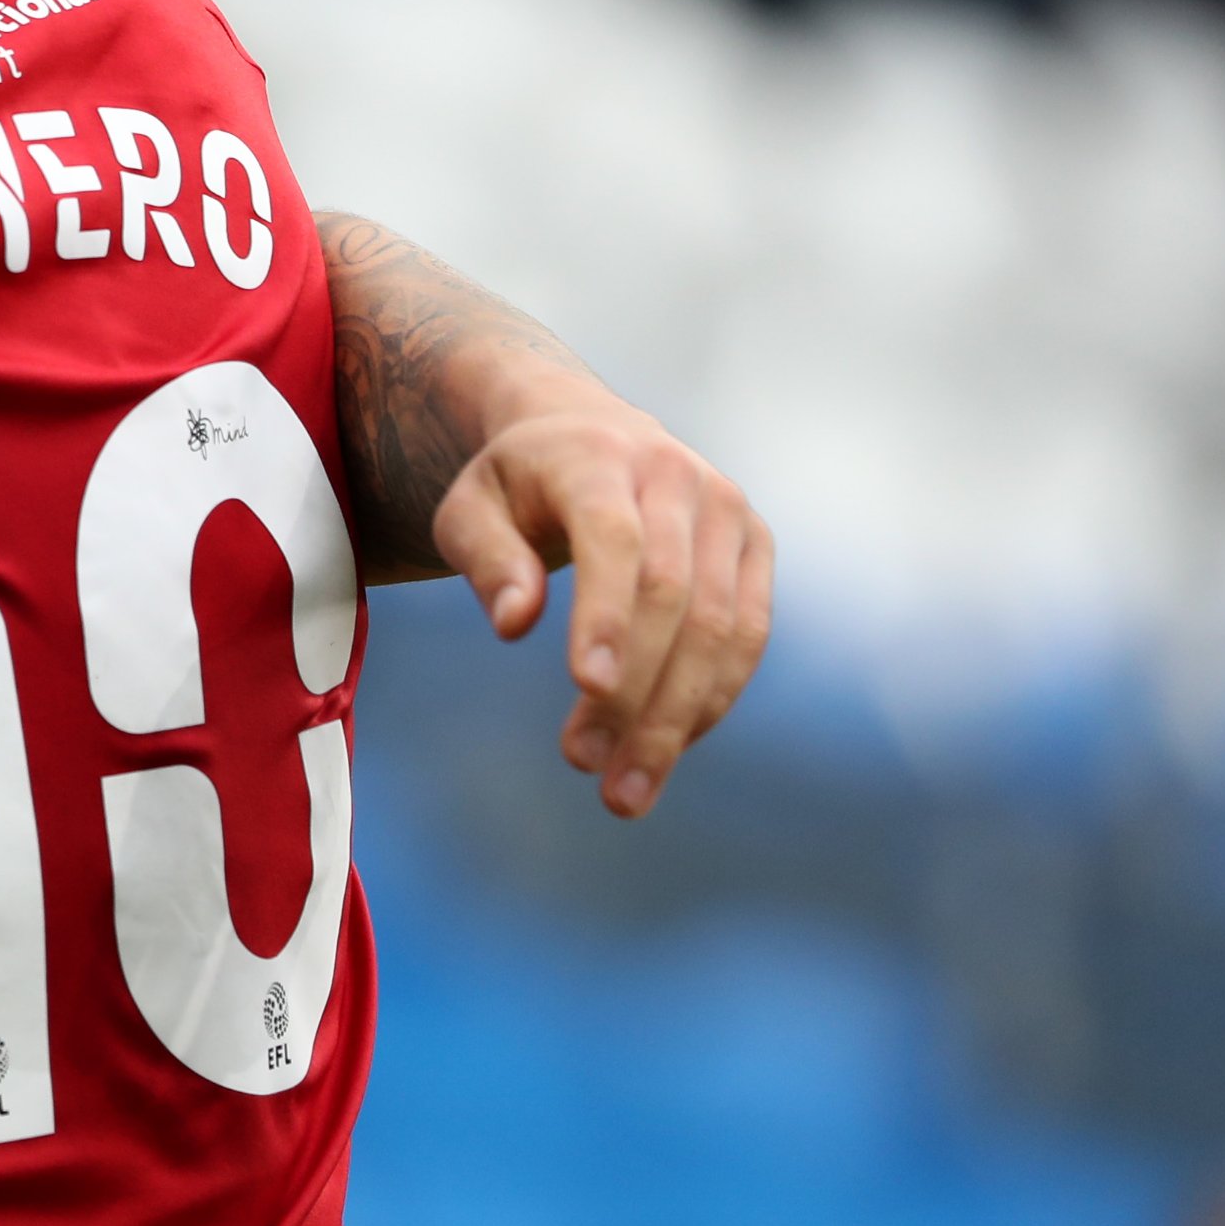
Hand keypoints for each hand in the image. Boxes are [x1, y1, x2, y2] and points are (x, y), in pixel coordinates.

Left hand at [430, 406, 771, 819]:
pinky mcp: (756, 546)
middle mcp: (678, 478)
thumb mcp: (469, 508)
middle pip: (673, 596)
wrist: (589, 434)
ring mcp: (728, 511)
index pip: (615, 542)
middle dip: (635, 691)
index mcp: (600, 457)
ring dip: (678, 717)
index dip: (606, 616)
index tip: (585, 688)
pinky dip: (710, 698)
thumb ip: (484, 558)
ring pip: (721, 628)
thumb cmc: (515, 486)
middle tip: (587, 767)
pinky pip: (747, 635)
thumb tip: (513, 623)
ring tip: (626, 790)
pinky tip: (666, 747)